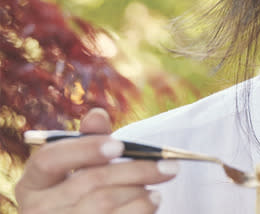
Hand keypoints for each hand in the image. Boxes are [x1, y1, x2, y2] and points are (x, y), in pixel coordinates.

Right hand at [15, 108, 177, 212]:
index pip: (50, 159)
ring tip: (160, 186)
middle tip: (169, 166)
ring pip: (103, 203)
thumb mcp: (81, 168)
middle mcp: (35, 208)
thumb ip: (90, 141)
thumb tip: (97, 113)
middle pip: (88, 182)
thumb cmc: (82, 194)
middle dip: (135, 171)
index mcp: (32, 183)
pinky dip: (138, 209)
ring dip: (139, 192)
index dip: (85, 149)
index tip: (119, 145)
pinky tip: (152, 201)